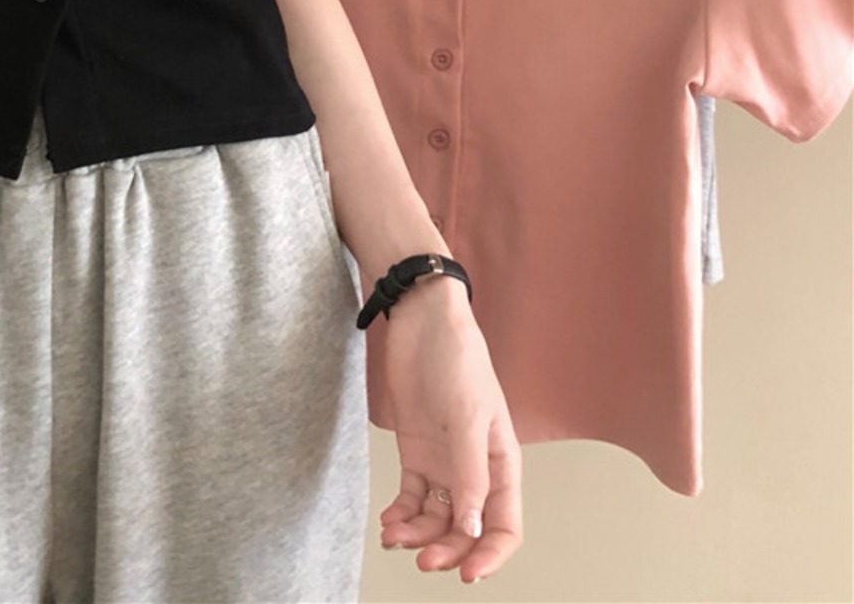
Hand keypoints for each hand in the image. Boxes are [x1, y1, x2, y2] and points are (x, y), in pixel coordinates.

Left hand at [377, 280, 522, 583]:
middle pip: (468, 529)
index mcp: (502, 462)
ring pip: (437, 518)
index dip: (490, 555)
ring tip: (396, 537)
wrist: (422, 321)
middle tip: (422, 560)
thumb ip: (469, 472)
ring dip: (419, 535)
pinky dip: (402, 515)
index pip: (505, 525)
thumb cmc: (456, 357)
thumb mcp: (467, 415)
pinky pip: (413, 497)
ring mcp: (445, 462)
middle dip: (448, 550)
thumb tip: (470, 526)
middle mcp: (475, 468)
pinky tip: (389, 522)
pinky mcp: (417, 452)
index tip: (467, 574)